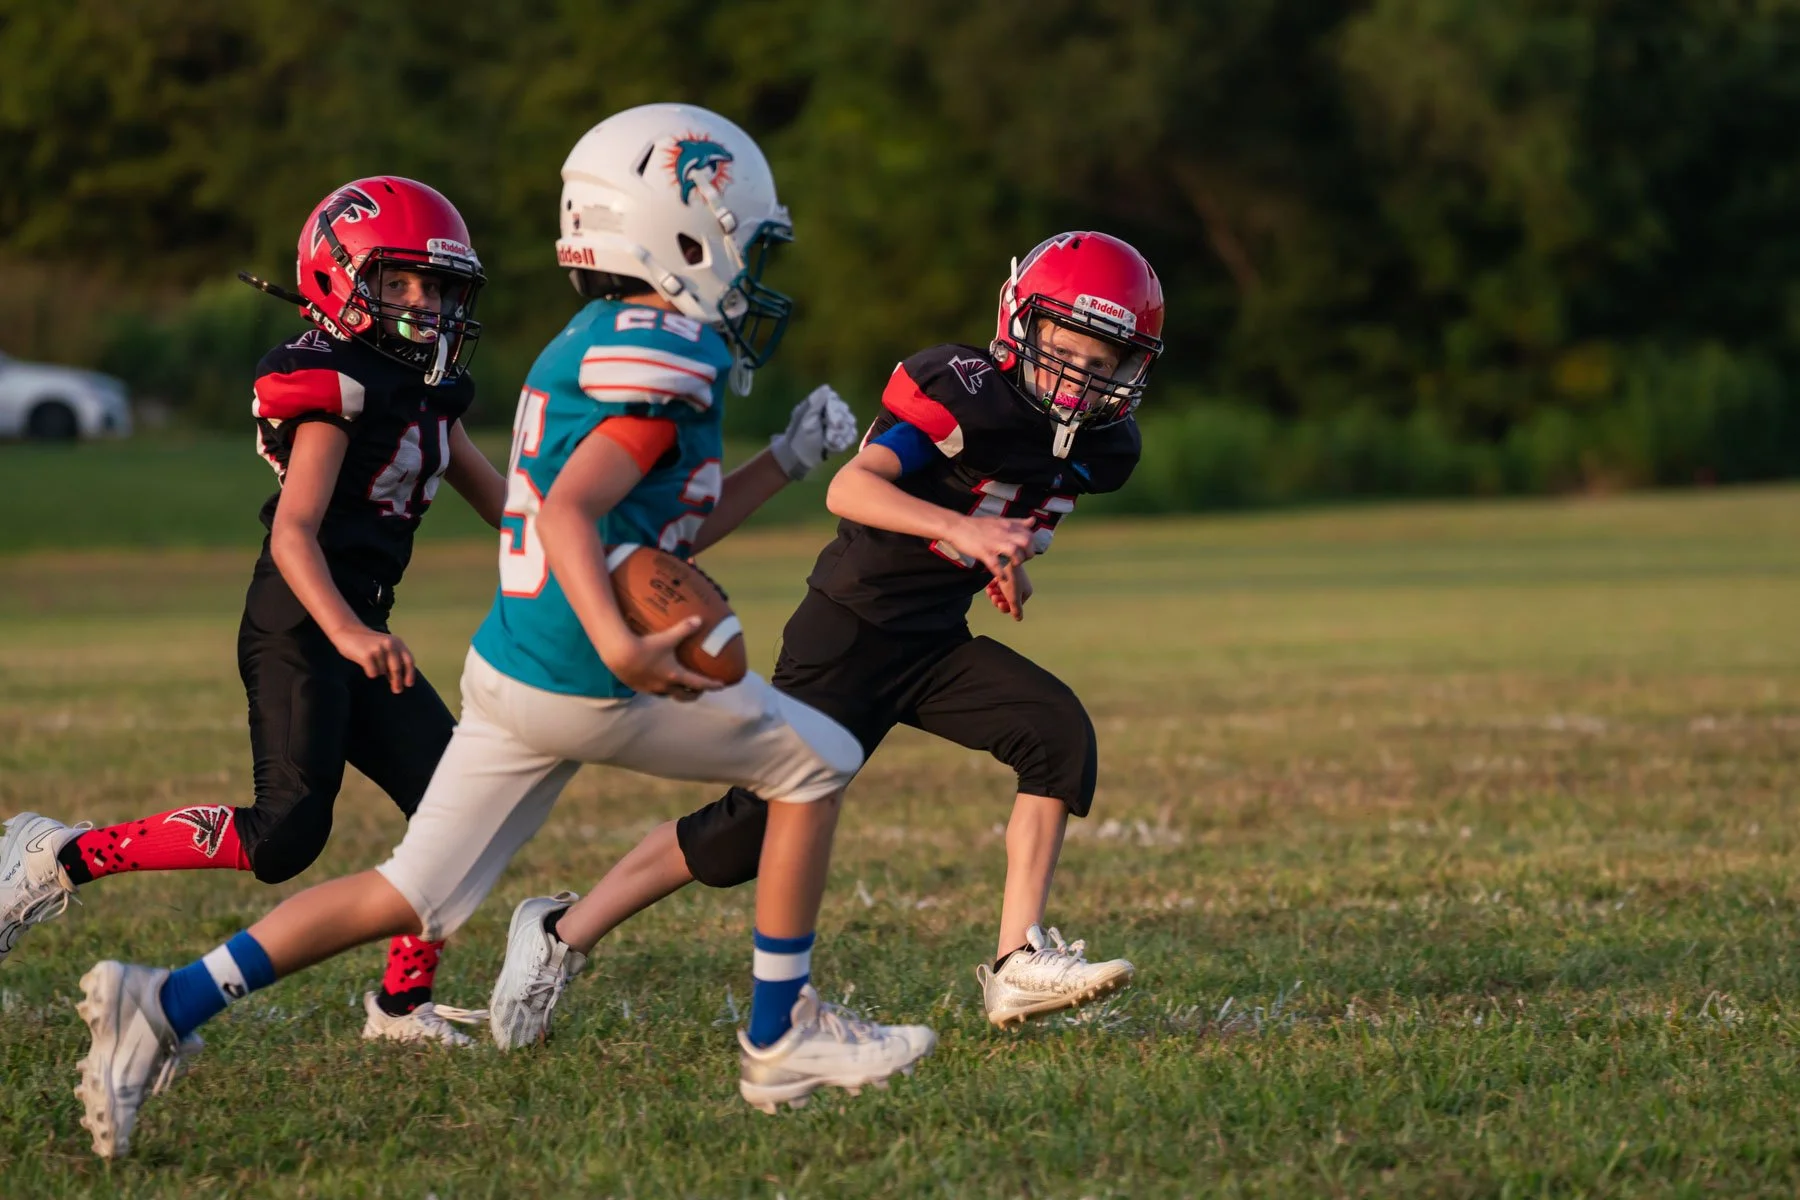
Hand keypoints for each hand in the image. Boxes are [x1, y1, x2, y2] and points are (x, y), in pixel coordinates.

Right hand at [330, 626, 416, 693]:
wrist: (347, 631)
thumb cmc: (368, 643)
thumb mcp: (385, 647)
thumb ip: (393, 659)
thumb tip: (400, 681)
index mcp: (397, 642)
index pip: (409, 660)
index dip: (410, 674)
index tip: (409, 685)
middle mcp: (390, 644)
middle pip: (397, 669)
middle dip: (398, 681)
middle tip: (397, 690)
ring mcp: (378, 649)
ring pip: (383, 672)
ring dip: (378, 672)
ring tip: (371, 662)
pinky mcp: (367, 655)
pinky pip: (373, 673)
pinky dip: (370, 672)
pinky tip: (364, 663)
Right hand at [601, 616, 722, 699]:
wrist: (619, 655)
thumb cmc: (645, 646)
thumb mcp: (667, 637)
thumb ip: (684, 629)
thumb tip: (700, 619)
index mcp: (675, 675)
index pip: (699, 683)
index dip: (712, 684)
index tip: (722, 685)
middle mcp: (665, 686)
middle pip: (684, 696)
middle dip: (694, 694)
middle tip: (699, 690)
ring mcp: (651, 689)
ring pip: (668, 695)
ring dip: (677, 692)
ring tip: (679, 686)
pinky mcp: (639, 687)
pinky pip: (654, 691)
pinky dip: (660, 688)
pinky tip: (657, 680)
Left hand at [769, 384, 858, 479]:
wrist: (799, 458)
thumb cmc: (798, 437)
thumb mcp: (805, 419)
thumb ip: (815, 402)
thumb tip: (826, 387)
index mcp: (819, 404)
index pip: (835, 400)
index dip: (836, 411)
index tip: (832, 423)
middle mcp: (830, 411)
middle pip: (845, 412)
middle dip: (838, 427)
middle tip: (829, 437)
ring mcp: (838, 423)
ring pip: (850, 424)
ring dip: (841, 436)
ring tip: (829, 443)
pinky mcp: (843, 435)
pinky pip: (852, 435)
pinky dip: (844, 442)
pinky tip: (833, 447)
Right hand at [947, 514, 1037, 576]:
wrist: (957, 526)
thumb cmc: (978, 525)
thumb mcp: (1000, 520)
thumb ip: (1017, 522)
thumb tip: (1033, 520)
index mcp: (1008, 525)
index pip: (1029, 533)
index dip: (1031, 544)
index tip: (1025, 551)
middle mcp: (1004, 532)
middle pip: (1026, 541)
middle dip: (1028, 553)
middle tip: (1021, 559)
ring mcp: (994, 542)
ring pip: (1014, 551)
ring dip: (1017, 561)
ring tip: (1012, 566)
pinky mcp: (984, 552)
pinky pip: (996, 564)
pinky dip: (1001, 573)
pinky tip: (1002, 578)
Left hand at [987, 561, 1032, 620]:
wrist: (1005, 558)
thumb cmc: (1011, 578)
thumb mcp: (1013, 597)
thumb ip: (1016, 609)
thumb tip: (1019, 619)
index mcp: (1026, 592)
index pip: (1014, 606)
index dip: (1004, 607)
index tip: (998, 603)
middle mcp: (1021, 586)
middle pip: (1007, 600)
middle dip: (998, 600)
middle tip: (992, 596)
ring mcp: (1013, 580)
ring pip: (1002, 593)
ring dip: (994, 594)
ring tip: (989, 590)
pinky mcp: (1006, 574)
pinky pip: (999, 585)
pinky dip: (993, 586)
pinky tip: (989, 585)